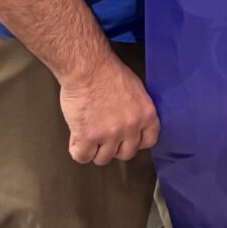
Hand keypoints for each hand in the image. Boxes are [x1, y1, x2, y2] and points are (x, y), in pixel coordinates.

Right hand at [58, 51, 157, 166]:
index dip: (135, 141)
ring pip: (103, 159)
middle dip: (115, 148)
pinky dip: (78, 151)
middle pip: (126, 154)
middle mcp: (131, 127)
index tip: (127, 139)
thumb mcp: (136, 90)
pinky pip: (83, 157)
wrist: (88, 68)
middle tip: (105, 137)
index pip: (148, 141)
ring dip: (95, 150)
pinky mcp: (88, 137)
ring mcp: (110, 134)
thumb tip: (131, 124)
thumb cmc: (109, 72)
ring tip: (89, 136)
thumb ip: (136, 111)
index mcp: (146, 114)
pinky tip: (77, 139)